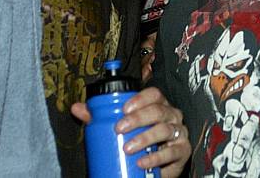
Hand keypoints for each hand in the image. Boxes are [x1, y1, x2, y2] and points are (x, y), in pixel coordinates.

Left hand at [71, 87, 190, 176]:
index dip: (140, 98)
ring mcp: (179, 132)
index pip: (154, 94)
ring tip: (128, 148)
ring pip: (165, 130)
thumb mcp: (121, 128)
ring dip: (145, 138)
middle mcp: (171, 115)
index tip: (124, 108)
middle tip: (120, 128)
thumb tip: (76, 108)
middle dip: (138, 118)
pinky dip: (157, 158)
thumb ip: (99, 118)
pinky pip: (172, 152)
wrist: (156, 165)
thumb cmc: (139, 139)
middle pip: (158, 110)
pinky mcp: (183, 152)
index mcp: (158, 104)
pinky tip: (143, 162)